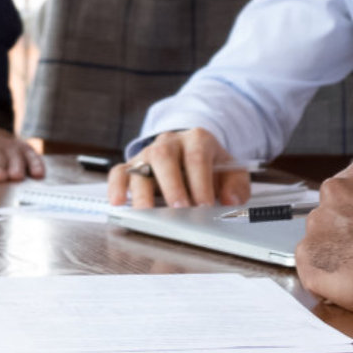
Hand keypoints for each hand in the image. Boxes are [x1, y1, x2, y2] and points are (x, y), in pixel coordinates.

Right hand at [107, 128, 249, 208]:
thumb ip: (237, 186)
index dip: (200, 182)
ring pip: (139, 166)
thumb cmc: (213, 168)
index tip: (205, 206)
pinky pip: (119, 172)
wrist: (194, 154)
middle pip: (164, 156)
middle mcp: (169, 143)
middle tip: (179, 208)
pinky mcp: (133, 166)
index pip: (196, 157)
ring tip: (147, 212)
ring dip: (142, 191)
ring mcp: (148, 154)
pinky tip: (118, 202)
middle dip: (172, 185)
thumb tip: (229, 200)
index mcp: (197, 140)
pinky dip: (116, 186)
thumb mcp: (232, 172)